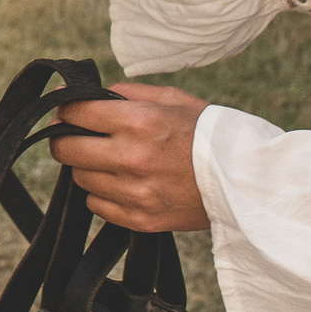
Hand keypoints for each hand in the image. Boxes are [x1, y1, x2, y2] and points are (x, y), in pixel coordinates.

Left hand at [47, 82, 210, 231]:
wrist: (245, 180)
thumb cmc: (208, 133)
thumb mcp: (172, 98)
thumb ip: (127, 93)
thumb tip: (88, 94)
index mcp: (138, 122)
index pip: (75, 113)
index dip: (65, 110)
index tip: (66, 113)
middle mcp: (132, 157)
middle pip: (66, 149)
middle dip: (65, 140)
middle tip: (76, 137)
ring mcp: (135, 192)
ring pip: (80, 178)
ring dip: (88, 167)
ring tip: (109, 161)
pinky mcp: (141, 218)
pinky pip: (97, 205)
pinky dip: (102, 194)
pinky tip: (121, 183)